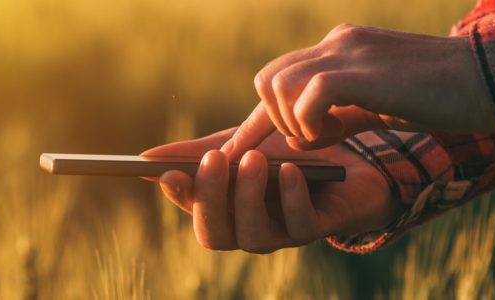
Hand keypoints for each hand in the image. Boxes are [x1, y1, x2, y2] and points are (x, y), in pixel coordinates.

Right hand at [141, 128, 401, 252]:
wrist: (347, 153)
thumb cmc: (285, 152)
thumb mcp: (238, 145)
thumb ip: (197, 153)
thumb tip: (146, 158)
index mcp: (226, 210)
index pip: (194, 212)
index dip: (181, 196)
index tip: (170, 172)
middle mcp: (249, 228)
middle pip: (216, 235)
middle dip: (212, 198)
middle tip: (215, 158)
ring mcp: (282, 233)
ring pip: (253, 237)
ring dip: (249, 197)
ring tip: (253, 159)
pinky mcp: (315, 228)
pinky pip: (299, 225)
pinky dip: (291, 197)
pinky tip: (291, 169)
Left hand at [222, 24, 494, 155]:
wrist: (483, 82)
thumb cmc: (432, 97)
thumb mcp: (374, 104)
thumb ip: (337, 112)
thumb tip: (301, 134)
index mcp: (336, 48)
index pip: (277, 80)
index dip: (254, 120)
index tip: (234, 151)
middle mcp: (334, 44)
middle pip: (267, 79)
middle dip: (272, 120)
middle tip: (309, 140)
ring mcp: (347, 53)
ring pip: (278, 85)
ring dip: (292, 122)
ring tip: (328, 136)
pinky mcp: (362, 71)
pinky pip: (308, 96)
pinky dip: (311, 122)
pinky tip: (338, 131)